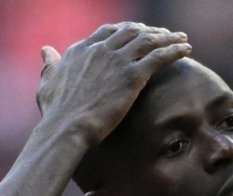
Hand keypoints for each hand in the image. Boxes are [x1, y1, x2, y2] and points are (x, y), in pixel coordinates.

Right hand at [35, 22, 190, 146]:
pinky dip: (175, 50)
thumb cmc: (56, 114)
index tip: (139, 33)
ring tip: (181, 39)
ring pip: (148, 40)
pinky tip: (186, 50)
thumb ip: (49, 65)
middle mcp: (100, 50)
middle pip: (131, 31)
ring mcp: (117, 61)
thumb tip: (45, 50)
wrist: (67, 128)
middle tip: (164, 35)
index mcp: (81, 50)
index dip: (126, 31)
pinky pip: (159, 56)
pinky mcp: (132, 75)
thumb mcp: (47, 84)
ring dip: (167, 37)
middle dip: (150, 31)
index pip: (108, 32)